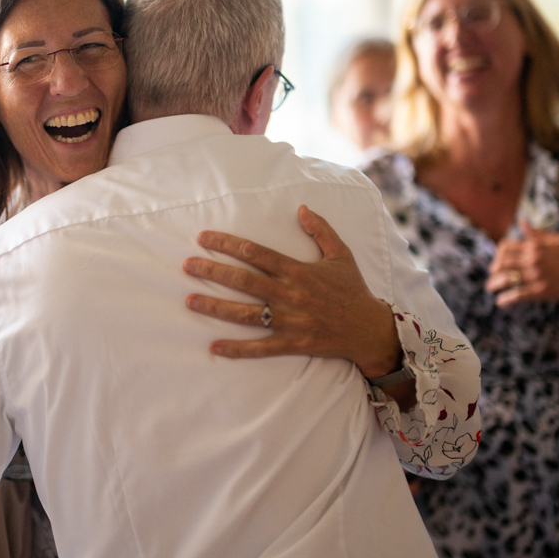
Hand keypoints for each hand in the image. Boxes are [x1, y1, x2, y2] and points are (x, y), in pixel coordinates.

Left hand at [182, 205, 401, 378]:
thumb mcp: (341, 254)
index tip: (204, 238)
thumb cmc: (353, 290)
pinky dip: (237, 349)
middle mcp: (290, 294)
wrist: (370, 329)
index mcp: (298, 270)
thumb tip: (301, 208)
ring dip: (216, 307)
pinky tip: (214, 347)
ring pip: (246, 313)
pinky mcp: (293, 343)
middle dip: (212, 271)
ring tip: (190, 301)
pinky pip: (261, 348)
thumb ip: (321, 230)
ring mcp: (290, 320)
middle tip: (187, 265)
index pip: (255, 253)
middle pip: (243, 280)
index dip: (227, 244)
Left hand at [487, 220, 558, 339]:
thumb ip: (536, 234)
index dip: (498, 254)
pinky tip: (500, 302)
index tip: (498, 260)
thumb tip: (522, 223)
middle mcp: (533, 259)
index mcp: (535, 245)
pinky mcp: (541, 291)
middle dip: (493, 270)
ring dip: (493, 284)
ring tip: (490, 288)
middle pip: (502, 263)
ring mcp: (536, 275)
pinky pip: (517, 295)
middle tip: (492, 275)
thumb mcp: (557, 239)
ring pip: (506, 279)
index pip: (505, 247)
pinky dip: (505, 299)